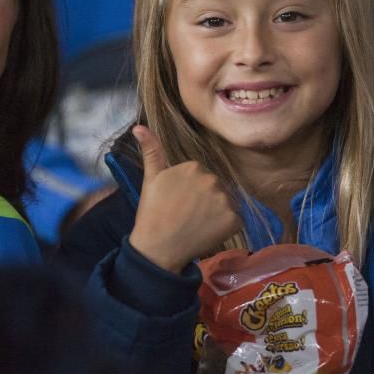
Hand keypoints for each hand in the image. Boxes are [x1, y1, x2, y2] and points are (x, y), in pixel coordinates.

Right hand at [128, 125, 240, 272]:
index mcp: (194, 167)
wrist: (157, 247)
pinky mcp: (233, 220)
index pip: (201, 176)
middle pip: (215, 188)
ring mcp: (224, 200)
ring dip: (216, 213)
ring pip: (226, 203)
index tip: (178, 202)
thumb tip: (139, 126)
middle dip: (205, 200)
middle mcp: (212, 179)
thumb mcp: (151, 178)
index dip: (191, 191)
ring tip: (196, 224)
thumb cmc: (152, 212)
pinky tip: (207, 233)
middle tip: (186, 215)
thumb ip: (151, 150)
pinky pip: (235, 220)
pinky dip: (225, 227)